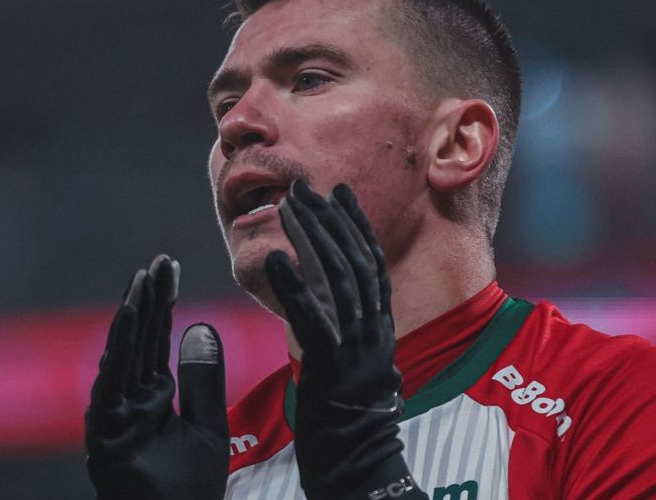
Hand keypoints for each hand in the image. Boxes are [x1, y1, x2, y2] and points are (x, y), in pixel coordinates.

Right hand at [85, 255, 228, 499]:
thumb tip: (200, 326)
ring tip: (141, 279)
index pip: (155, 339)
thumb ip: (204, 379)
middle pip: (138, 341)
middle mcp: (128, 401)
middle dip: (147, 300)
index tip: (169, 267)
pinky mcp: (105, 435)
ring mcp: (114, 417)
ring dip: (131, 317)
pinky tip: (127, 315)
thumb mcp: (208, 426)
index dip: (162, 303)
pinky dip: (118, 349)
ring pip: (121, 357)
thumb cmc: (190, 490)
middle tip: (158, 261)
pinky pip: (111, 385)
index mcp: (151, 398)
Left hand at [265, 181, 426, 499]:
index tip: (340, 192)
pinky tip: (276, 256)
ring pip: (339, 281)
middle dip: (331, 220)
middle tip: (306, 187)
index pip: (372, 265)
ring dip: (314, 238)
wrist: (360, 468)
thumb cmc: (350, 423)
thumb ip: (349, 334)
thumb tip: (337, 307)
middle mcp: (374, 332)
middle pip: (355, 263)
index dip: (356, 226)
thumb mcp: (354, 368)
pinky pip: (314, 319)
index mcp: (379, 330)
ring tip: (290, 205)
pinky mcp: (332, 367)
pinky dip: (295, 284)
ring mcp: (356, 348)